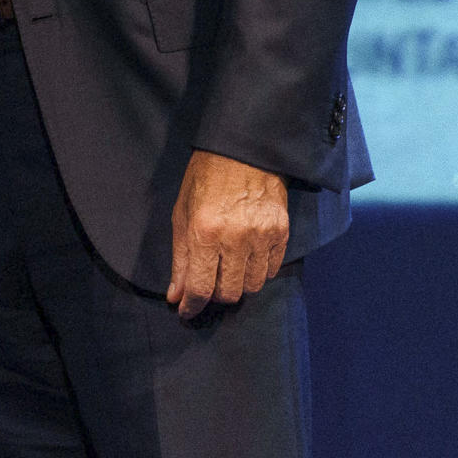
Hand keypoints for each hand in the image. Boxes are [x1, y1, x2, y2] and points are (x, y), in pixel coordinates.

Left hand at [166, 150, 289, 319]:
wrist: (242, 147)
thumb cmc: (205, 177)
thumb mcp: (182, 213)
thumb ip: (180, 258)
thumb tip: (176, 296)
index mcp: (205, 232)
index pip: (200, 288)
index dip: (191, 306)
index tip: (186, 311)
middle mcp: (235, 238)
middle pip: (229, 293)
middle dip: (214, 293)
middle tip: (209, 280)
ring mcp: (261, 235)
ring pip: (252, 286)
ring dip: (237, 283)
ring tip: (229, 267)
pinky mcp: (281, 231)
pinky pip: (272, 270)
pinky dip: (258, 271)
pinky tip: (248, 257)